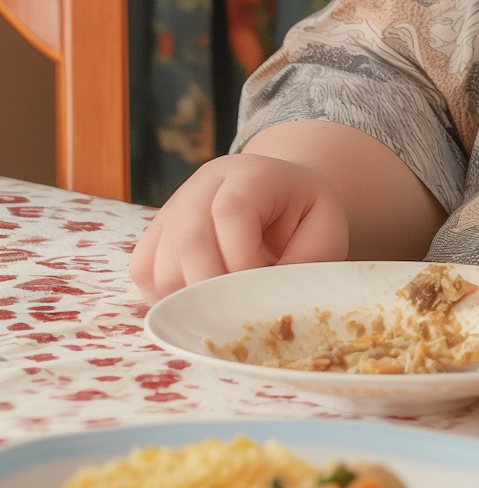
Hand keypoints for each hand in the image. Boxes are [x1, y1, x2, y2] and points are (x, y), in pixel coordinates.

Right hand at [129, 153, 349, 301]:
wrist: (282, 193)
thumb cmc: (305, 215)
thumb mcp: (326, 228)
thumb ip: (306, 259)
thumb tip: (268, 298)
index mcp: (251, 174)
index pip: (231, 211)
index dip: (241, 260)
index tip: (259, 290)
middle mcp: (205, 184)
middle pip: (189, 237)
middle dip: (213, 287)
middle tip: (235, 313)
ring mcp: (175, 206)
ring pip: (158, 259)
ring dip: (187, 297)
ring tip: (220, 309)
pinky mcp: (157, 232)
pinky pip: (143, 269)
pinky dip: (164, 296)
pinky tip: (196, 303)